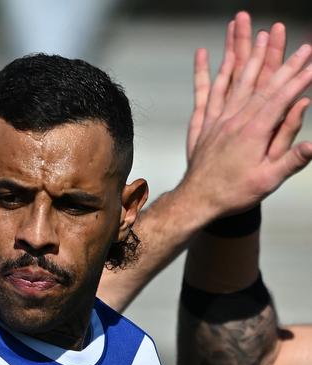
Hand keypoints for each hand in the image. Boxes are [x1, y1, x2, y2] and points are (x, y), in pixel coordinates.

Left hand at [183, 11, 311, 219]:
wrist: (197, 200)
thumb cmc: (233, 193)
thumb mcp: (268, 180)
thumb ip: (291, 157)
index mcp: (253, 133)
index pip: (280, 97)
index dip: (297, 77)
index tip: (311, 60)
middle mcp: (234, 120)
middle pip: (258, 82)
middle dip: (277, 58)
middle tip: (288, 37)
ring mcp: (216, 120)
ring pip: (231, 80)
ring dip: (243, 54)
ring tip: (253, 32)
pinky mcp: (202, 123)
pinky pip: (203, 93)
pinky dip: (203, 72)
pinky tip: (202, 54)